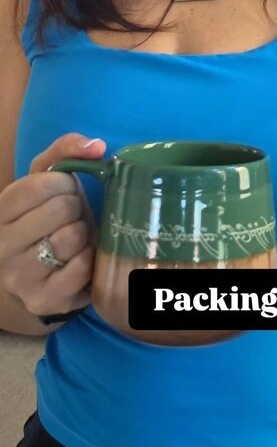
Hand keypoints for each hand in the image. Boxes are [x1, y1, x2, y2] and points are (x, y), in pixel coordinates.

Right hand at [0, 133, 105, 319]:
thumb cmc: (48, 216)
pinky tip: (80, 260)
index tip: (64, 193)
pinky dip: (89, 261)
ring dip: (84, 235)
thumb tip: (97, 146)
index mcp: (1, 210)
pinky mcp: (42, 300)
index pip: (43, 184)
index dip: (65, 185)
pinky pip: (80, 269)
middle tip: (72, 219)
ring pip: (71, 239)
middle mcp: (2, 244)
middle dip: (77, 210)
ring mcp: (19, 276)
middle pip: (61, 210)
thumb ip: (66, 150)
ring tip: (75, 239)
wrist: (41, 274)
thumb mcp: (48, 179)